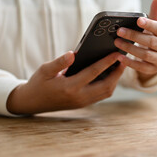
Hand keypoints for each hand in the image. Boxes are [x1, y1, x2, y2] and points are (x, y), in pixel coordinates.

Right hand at [6, 51, 124, 114]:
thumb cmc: (39, 83)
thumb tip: (73, 53)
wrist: (32, 103)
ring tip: (120, 65)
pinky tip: (111, 74)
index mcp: (70, 87)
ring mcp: (82, 102)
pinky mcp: (83, 103)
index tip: (117, 53)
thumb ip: (59, 62)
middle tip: (124, 59)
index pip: (93, 72)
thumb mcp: (45, 70)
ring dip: (115, 79)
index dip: (107, 62)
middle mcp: (79, 97)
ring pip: (106, 92)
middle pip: (106, 85)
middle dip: (118, 72)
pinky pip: (101, 95)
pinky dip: (109, 84)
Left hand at [114, 0, 156, 83]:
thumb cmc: (154, 36)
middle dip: (134, 36)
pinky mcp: (152, 69)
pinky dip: (130, 62)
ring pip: (144, 55)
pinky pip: (141, 67)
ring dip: (129, 49)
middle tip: (119, 31)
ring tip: (116, 42)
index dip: (149, 24)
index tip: (138, 20)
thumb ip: (155, 12)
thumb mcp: (155, 25)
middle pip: (150, 42)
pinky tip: (119, 57)